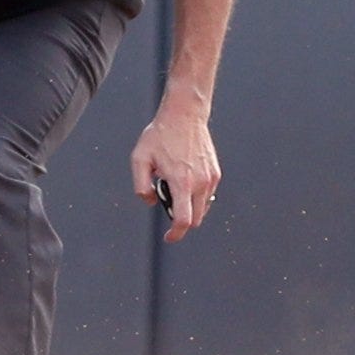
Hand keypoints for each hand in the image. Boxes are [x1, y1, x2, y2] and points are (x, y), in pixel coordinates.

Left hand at [131, 108, 219, 242]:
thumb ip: (140, 185)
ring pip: (203, 207)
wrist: (184, 116)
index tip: (169, 237)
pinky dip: (195, 196)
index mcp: (182, 182)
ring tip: (172, 186)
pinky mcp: (216, 172)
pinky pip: (207, 194)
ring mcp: (211, 178)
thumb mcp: (139, 159)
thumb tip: (150, 201)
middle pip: (195, 218)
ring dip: (189, 207)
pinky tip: (182, 181)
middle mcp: (200, 182)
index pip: (184, 220)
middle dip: (181, 219)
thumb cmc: (159, 136)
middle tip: (165, 202)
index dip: (176, 233)